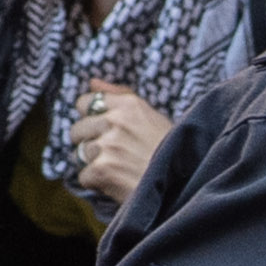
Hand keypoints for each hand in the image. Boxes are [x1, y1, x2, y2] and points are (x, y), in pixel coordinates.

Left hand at [71, 81, 172, 204]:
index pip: (86, 102)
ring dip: (95, 163)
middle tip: (116, 154)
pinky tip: (119, 182)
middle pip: (77, 130)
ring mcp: (107, 146)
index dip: (91, 117)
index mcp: (129, 104)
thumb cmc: (172, 150)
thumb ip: (120, 96)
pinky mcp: (101, 170)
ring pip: (80, 154)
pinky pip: (84, 175)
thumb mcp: (152, 116)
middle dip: (91, 142)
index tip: (104, 129)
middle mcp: (115, 121)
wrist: (187, 183)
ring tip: (121, 169)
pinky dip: (99, 183)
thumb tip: (92, 82)